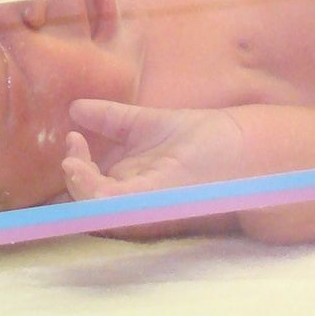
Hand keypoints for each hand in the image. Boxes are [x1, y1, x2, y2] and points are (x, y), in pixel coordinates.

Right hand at [62, 99, 249, 202]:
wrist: (243, 144)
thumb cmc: (207, 138)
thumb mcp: (149, 123)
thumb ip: (113, 118)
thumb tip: (76, 107)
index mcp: (133, 182)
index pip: (93, 185)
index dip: (75, 165)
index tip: (72, 135)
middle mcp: (135, 198)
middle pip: (89, 199)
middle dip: (71, 175)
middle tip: (72, 144)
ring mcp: (141, 204)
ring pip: (93, 208)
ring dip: (75, 183)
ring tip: (72, 158)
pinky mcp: (149, 202)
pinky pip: (108, 206)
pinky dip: (86, 190)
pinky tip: (79, 166)